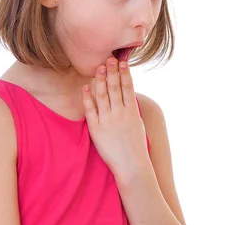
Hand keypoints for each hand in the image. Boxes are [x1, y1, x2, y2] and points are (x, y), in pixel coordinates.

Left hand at [82, 58, 149, 178]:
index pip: (128, 88)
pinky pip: (91, 110)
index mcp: (132, 113)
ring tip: (98, 67)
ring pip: (103, 96)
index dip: (125, 74)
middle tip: (109, 58)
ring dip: (100, 80)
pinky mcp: (96, 129)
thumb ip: (131, 110)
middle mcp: (120, 114)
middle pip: (115, 89)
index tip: (122, 62)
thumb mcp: (138, 125)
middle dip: (112, 72)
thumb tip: (128, 97)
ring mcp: (108, 121)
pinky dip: (88, 98)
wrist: (131, 165)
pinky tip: (86, 87)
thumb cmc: (136, 146)